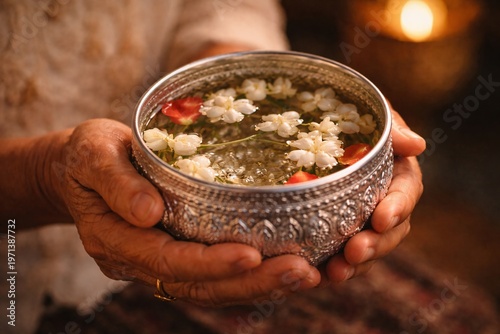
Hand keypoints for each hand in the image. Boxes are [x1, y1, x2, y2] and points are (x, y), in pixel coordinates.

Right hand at [57, 119, 319, 306]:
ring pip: (209, 289)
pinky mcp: (174, 255)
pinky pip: (211, 278)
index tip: (252, 255)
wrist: (81, 170)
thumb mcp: (93, 154)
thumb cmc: (88, 156)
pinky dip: (248, 279)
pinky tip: (283, 270)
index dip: (210, 263)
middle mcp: (138, 261)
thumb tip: (150, 212)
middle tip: (301, 272)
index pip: (167, 260)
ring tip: (306, 275)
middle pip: (197, 286)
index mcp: (115, 238)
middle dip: (250, 283)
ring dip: (258, 287)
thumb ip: (117, 182)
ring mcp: (156, 263)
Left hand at [324, 108, 425, 282]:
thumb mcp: (369, 111)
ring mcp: (360, 218)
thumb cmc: (345, 111)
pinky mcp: (335, 230)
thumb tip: (417, 144)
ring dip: (356, 264)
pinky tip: (317, 275)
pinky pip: (339, 254)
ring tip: (336, 272)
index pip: (406, 192)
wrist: (311, 122)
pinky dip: (332, 266)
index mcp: (396, 171)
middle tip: (355, 252)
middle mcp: (382, 199)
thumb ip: (390, 126)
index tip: (382, 217)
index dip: (398, 207)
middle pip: (390, 229)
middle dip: (376, 244)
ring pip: (368, 248)